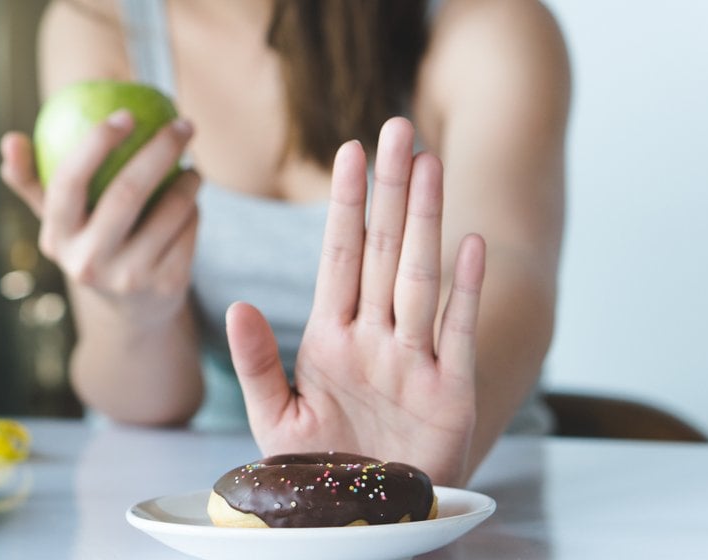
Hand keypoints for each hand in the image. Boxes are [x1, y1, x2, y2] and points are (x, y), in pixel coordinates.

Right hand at [0, 111, 200, 323]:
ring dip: (188, 180)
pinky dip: (194, 209)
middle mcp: (89, 262)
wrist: (132, 312)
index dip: (96, 143)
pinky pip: (189, 229)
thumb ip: (32, 181)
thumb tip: (10, 140)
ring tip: (190, 168)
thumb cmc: (91, 245)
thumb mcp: (60, 222)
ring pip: (169, 210)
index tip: (125, 115)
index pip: (68, 182)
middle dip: (160, 150)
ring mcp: (129, 278)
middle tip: (182, 125)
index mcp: (57, 238)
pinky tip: (192, 202)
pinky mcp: (166, 285)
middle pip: (127, 192)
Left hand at [226, 117, 485, 485]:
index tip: (348, 153)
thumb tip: (236, 304)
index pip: (339, 257)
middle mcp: (376, 339)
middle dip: (389, 191)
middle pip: (382, 251)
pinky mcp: (449, 393)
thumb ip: (257, 361)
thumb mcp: (276, 417)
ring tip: (430, 165)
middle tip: (397, 129)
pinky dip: (465, 292)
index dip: (344, 205)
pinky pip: (458, 334)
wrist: (365, 520)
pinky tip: (471, 245)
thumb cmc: (321, 468)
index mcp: (331, 339)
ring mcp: (414, 362)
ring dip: (425, 222)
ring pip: (419, 277)